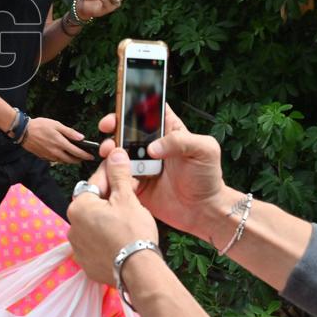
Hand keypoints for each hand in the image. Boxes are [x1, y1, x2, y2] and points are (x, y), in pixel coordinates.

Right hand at [21, 117, 93, 162]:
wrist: (23, 131)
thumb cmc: (40, 125)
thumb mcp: (56, 125)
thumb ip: (69, 132)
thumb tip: (82, 138)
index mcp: (60, 143)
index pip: (77, 152)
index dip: (85, 155)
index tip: (91, 156)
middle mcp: (55, 152)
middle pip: (71, 160)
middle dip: (79, 160)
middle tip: (84, 158)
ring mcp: (49, 156)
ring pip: (63, 161)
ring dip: (70, 160)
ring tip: (74, 157)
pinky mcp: (43, 157)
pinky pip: (55, 160)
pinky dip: (61, 159)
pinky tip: (62, 154)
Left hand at [68, 148, 158, 284]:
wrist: (139, 271)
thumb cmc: (132, 232)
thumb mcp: (127, 198)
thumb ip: (118, 175)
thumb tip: (115, 153)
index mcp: (78, 207)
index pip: (95, 183)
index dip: (112, 176)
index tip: (122, 170)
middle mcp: (72, 226)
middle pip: (94, 205)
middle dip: (111, 199)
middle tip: (130, 196)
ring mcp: (78, 247)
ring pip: (94, 225)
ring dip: (107, 220)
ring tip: (127, 221)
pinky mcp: (86, 263)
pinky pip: (95, 245)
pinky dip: (105, 240)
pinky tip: (121, 239)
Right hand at [97, 105, 229, 237]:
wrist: (202, 211)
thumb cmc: (208, 178)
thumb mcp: (205, 150)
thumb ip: (180, 141)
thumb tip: (153, 147)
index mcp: (168, 132)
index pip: (148, 111)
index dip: (134, 105)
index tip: (123, 107)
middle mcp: (151, 145)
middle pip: (126, 128)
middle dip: (114, 125)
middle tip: (108, 126)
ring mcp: (141, 163)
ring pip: (118, 151)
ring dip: (110, 149)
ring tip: (110, 152)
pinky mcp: (134, 181)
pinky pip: (117, 174)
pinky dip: (111, 172)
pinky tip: (115, 173)